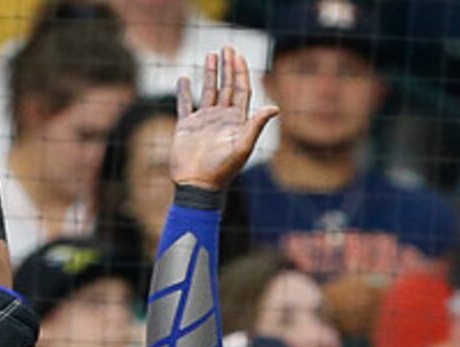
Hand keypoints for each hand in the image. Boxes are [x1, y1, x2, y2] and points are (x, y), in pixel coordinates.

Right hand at [170, 45, 278, 193]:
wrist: (197, 185)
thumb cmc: (222, 169)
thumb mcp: (242, 146)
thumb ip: (257, 125)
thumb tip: (275, 107)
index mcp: (236, 121)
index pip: (241, 90)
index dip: (241, 72)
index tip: (239, 55)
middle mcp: (221, 119)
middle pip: (226, 86)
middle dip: (228, 67)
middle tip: (227, 47)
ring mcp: (203, 121)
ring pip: (208, 91)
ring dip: (210, 73)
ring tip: (211, 55)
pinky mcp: (186, 127)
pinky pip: (184, 104)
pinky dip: (183, 91)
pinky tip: (184, 78)